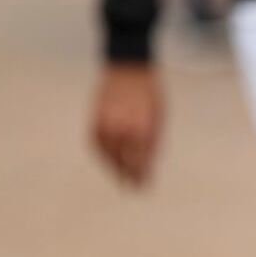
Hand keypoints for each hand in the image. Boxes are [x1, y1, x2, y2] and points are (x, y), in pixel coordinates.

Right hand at [92, 63, 163, 185]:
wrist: (129, 68)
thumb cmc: (150, 94)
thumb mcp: (160, 118)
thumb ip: (154, 142)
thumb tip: (150, 165)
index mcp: (142, 129)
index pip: (141, 161)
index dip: (142, 176)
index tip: (144, 188)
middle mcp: (122, 129)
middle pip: (124, 162)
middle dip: (129, 176)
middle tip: (134, 189)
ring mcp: (106, 124)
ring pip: (107, 155)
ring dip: (113, 169)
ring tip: (121, 178)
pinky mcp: (95, 118)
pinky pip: (96, 144)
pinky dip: (101, 155)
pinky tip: (108, 162)